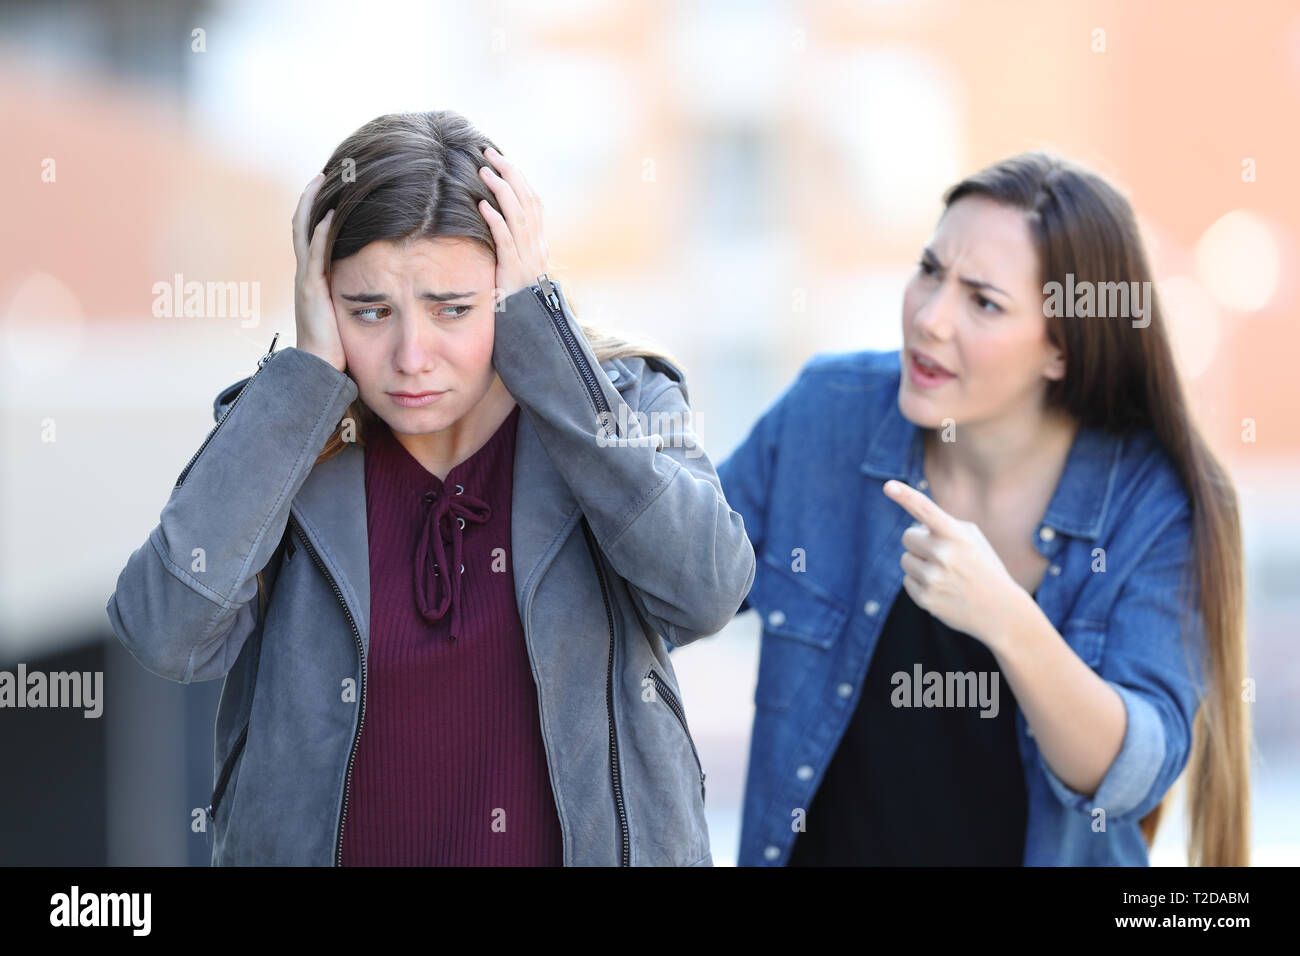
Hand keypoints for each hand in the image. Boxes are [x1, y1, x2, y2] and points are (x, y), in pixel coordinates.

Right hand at [293, 173, 345, 372]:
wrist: (319, 371)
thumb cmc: (337, 348)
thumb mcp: (347, 314)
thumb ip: (356, 297)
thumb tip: (380, 288)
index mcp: (314, 277)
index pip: (313, 234)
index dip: (319, 209)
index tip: (332, 186)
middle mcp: (306, 274)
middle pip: (304, 224)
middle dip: (313, 196)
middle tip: (325, 171)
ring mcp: (306, 279)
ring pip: (305, 231)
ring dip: (313, 203)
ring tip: (324, 177)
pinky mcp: (312, 289)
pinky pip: (315, 253)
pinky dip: (323, 230)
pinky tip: (332, 211)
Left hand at [475, 146, 549, 300]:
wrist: (531, 328)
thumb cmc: (519, 299)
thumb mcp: (518, 268)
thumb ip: (512, 246)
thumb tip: (495, 223)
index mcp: (539, 242)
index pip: (533, 201)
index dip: (519, 178)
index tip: (502, 159)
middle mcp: (537, 246)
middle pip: (527, 201)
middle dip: (509, 173)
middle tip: (489, 153)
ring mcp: (528, 258)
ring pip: (518, 216)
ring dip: (500, 191)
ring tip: (483, 172)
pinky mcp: (515, 271)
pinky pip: (506, 241)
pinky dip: (496, 221)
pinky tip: (483, 206)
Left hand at [883, 479, 1024, 645]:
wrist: (1001, 611)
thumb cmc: (984, 568)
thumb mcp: (972, 540)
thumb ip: (943, 526)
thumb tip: (914, 530)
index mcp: (957, 535)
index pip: (927, 510)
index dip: (905, 496)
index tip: (888, 486)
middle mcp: (943, 555)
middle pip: (907, 537)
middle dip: (919, 543)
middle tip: (942, 555)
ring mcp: (933, 578)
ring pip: (905, 560)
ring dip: (919, 564)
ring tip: (945, 575)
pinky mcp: (925, 599)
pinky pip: (907, 580)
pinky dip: (920, 583)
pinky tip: (942, 589)